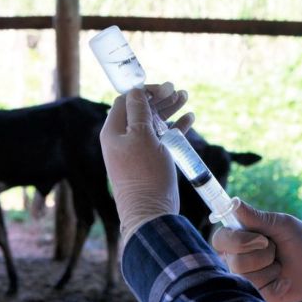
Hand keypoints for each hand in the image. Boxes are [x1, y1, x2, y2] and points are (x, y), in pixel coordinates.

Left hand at [100, 82, 193, 243]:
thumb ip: (139, 112)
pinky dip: (174, 128)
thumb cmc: (145, 174)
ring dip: (169, 111)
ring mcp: (137, 152)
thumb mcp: (142, 137)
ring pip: (154, 124)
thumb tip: (135, 91)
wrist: (150, 213)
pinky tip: (188, 119)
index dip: (144, 91)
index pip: (126, 101)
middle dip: (160, 99)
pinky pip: (162, 139)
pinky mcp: (150, 162)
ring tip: (185, 98)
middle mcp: (123, 140)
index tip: (164, 88)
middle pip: (141, 111)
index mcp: (113, 132)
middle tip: (178, 91)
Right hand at [211, 200, 301, 301]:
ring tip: (280, 263)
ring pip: (245, 275)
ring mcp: (247, 279)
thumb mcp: (280, 224)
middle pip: (233, 260)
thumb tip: (233, 203)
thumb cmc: (300, 239)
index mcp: (239, 239)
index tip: (261, 238)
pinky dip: (277, 282)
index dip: (236, 240)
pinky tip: (285, 280)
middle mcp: (237, 259)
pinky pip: (259, 289)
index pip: (219, 239)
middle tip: (274, 248)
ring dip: (269, 266)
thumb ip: (255, 217)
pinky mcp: (259, 295)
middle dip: (260, 253)